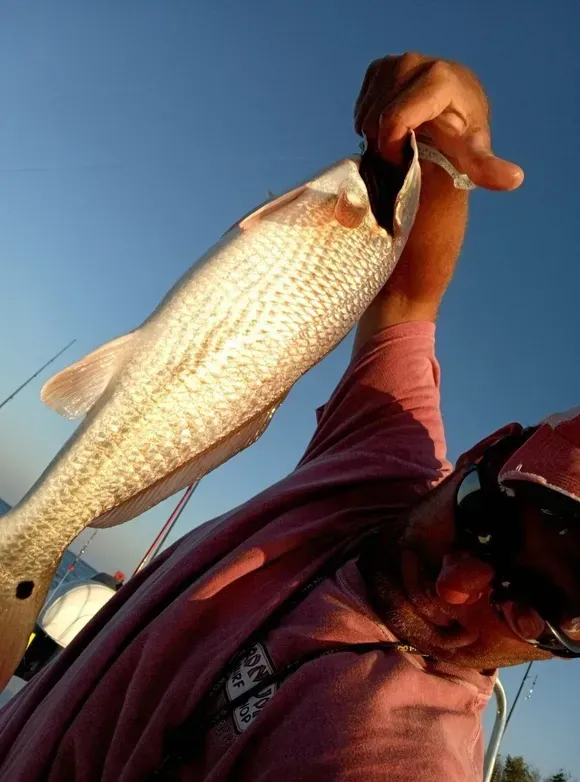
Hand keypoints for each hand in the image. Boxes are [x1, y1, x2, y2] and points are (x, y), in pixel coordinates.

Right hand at [355, 53, 523, 190]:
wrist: (454, 115)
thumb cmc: (462, 138)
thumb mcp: (474, 154)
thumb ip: (487, 167)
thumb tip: (514, 179)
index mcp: (438, 79)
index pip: (394, 120)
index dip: (393, 147)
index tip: (406, 158)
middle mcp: (414, 62)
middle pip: (378, 119)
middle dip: (387, 143)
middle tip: (407, 151)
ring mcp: (395, 62)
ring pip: (366, 114)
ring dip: (377, 136)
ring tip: (401, 139)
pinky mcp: (379, 68)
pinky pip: (361, 106)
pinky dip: (370, 122)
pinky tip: (393, 125)